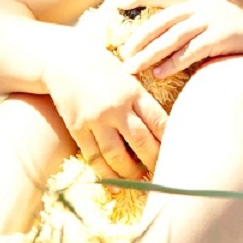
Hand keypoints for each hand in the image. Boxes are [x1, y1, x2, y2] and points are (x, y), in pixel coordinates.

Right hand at [43, 35, 168, 180]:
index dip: (170, 143)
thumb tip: (165, 131)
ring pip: (118, 156)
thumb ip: (142, 101)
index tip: (178, 155)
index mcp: (134, 92)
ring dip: (131, 173)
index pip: (160, 123)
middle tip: (162, 173)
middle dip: (155, 162)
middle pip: (143, 143)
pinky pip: (94, 157)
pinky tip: (115, 183)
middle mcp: (116, 107)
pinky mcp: (77, 127)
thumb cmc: (102, 68)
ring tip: (140, 178)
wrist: (64, 58)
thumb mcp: (128, 77)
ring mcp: (95, 119)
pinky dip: (106, 174)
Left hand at [117, 0, 242, 77]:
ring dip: (149, 55)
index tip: (118, 3)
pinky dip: (173, 63)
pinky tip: (159, 73)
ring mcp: (209, 20)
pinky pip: (190, 52)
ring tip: (133, 69)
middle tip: (124, 55)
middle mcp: (200, 4)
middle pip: (161, 21)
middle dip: (139, 39)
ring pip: (170, 38)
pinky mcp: (218, 38)